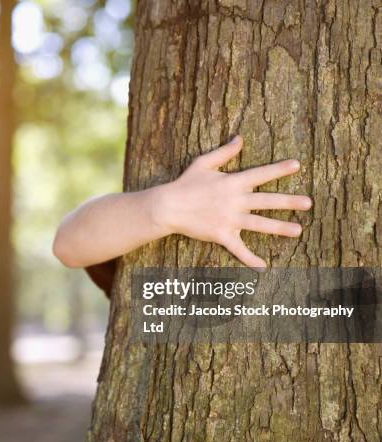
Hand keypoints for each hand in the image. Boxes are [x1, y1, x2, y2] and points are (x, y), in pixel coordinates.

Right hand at [152, 135, 310, 269]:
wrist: (168, 206)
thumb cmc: (185, 183)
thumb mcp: (204, 163)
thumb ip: (224, 152)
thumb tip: (240, 138)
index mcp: (232, 182)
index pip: (260, 174)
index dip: (279, 169)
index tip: (298, 166)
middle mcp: (234, 201)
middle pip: (267, 201)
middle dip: (289, 201)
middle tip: (308, 203)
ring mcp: (229, 219)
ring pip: (259, 224)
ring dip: (279, 228)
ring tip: (298, 230)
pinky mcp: (221, 235)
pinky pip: (238, 249)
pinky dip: (250, 259)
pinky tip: (263, 267)